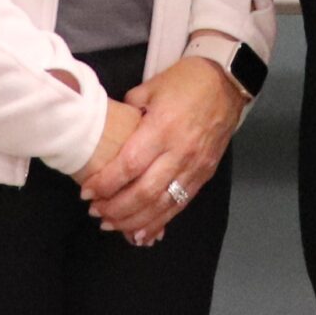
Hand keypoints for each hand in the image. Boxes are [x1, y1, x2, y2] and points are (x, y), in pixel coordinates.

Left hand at [82, 57, 245, 244]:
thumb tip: (112, 130)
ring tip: (111, 225)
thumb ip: (130, 112)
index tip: (87, 192)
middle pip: (144, 192)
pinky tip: (141, 234)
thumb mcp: (151, 87)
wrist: (228, 82)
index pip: (129, 165)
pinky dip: (159, 223)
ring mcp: (194, 167)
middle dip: (116, 207)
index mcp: (162, 128)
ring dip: (134, 220)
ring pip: (162, 205)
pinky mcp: (204, 175)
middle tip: (96, 212)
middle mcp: (179, 152)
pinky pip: (180, 205)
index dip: (106, 183)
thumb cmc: (186, 81)